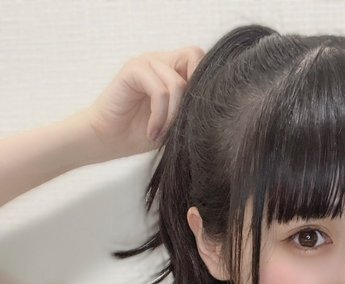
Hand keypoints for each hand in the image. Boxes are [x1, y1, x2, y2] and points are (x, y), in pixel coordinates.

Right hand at [80, 46, 204, 160]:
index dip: (205, 82)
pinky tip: (152, 131)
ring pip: (177, 84)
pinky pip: (159, 91)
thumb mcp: (173, 123)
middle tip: (180, 124)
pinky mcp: (133, 70)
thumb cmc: (138, 134)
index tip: (196, 116)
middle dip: (192, 96)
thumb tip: (214, 108)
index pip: (200, 60)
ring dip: (172, 116)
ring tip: (160, 134)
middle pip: (194, 57)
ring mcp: (146, 63)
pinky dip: (159, 115)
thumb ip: (190, 109)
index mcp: (171, 70)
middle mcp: (160, 61)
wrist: (106, 141)